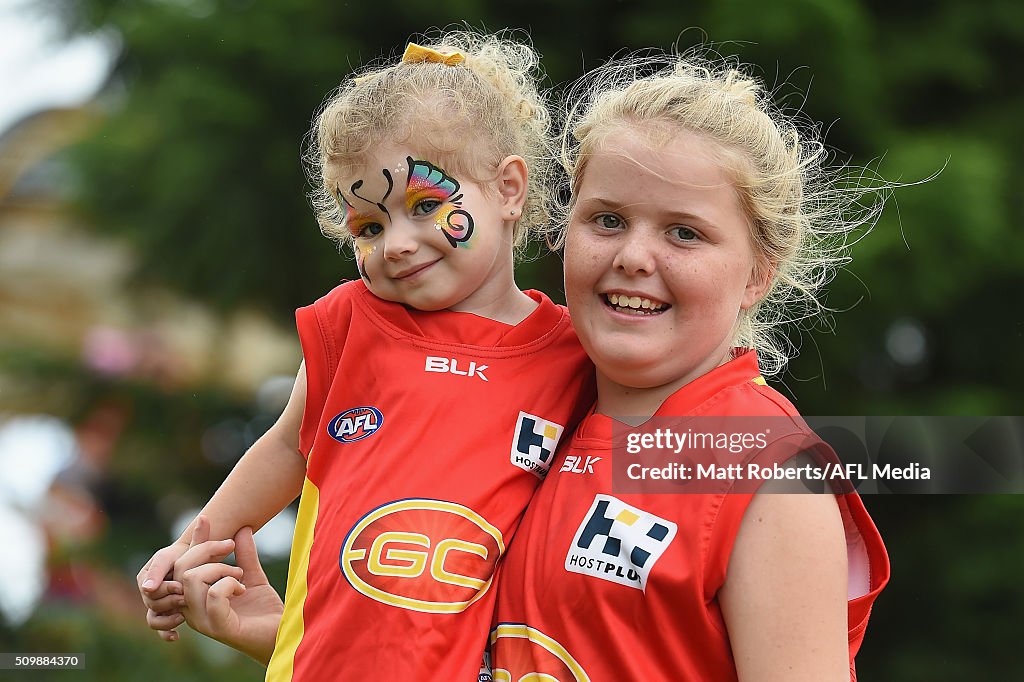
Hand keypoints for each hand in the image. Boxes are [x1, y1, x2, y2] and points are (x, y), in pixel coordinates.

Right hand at [138, 538, 190, 640]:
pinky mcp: (164, 616)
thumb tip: (192, 536)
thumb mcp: (191, 547)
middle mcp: (147, 590)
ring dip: (167, 619)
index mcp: (148, 573)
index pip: (150, 585)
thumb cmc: (196, 552)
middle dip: (169, 602)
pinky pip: (159, 629)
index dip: (165, 587)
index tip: (180, 587)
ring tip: (183, 616)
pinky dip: (165, 633)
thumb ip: (193, 541)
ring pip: (153, 618)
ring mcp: (155, 605)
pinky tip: (177, 636)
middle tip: (185, 601)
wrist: (201, 563)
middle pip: (152, 602)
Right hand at [178, 517, 283, 664]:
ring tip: (239, 576)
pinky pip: (212, 594)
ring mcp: (202, 620)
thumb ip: (245, 556)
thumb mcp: (253, 576)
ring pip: (192, 578)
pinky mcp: (217, 627)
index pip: (183, 565)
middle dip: (207, 549)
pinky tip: (242, 588)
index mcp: (196, 596)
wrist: (281, 636)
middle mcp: (192, 609)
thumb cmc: (264, 612)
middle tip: (231, 549)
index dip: (193, 540)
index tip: (204, 518)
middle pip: (181, 568)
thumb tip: (242, 529)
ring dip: (219, 568)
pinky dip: (229, 583)